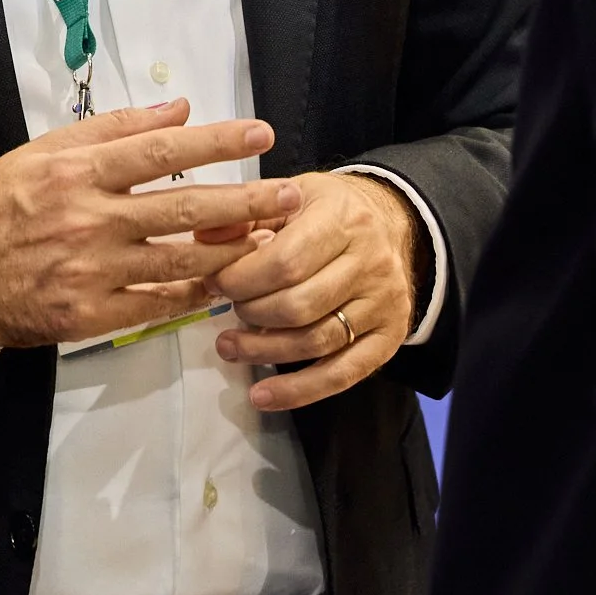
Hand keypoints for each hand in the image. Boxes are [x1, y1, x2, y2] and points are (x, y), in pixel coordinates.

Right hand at [0, 100, 296, 349]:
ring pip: (180, 259)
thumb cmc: (6, 202)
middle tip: (291, 193)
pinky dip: (193, 293)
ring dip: (232, 250)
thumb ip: (113, 128)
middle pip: (184, 206)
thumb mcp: (47, 149)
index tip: (261, 134)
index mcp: (80, 171)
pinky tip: (223, 282)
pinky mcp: (91, 314)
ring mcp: (93, 270)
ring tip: (271, 240)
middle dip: (246, 200)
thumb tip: (179, 108)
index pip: (161, 150)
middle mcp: (91, 218)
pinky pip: (156, 304)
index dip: (216, 141)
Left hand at [211, 173, 426, 411]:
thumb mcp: (288, 198)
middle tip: (230, 310)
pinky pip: (343, 374)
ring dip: (264, 352)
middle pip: (299, 306)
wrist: (390, 223)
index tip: (216, 283)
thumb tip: (205, 241)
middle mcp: (371, 261)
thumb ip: (245, 215)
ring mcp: (384, 302)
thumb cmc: (327, 212)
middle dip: (251, 313)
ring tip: (230, 347)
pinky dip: (299, 391)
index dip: (242, 280)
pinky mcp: (390, 336)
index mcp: (343, 220)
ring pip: (316, 342)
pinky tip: (263, 396)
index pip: (286, 262)